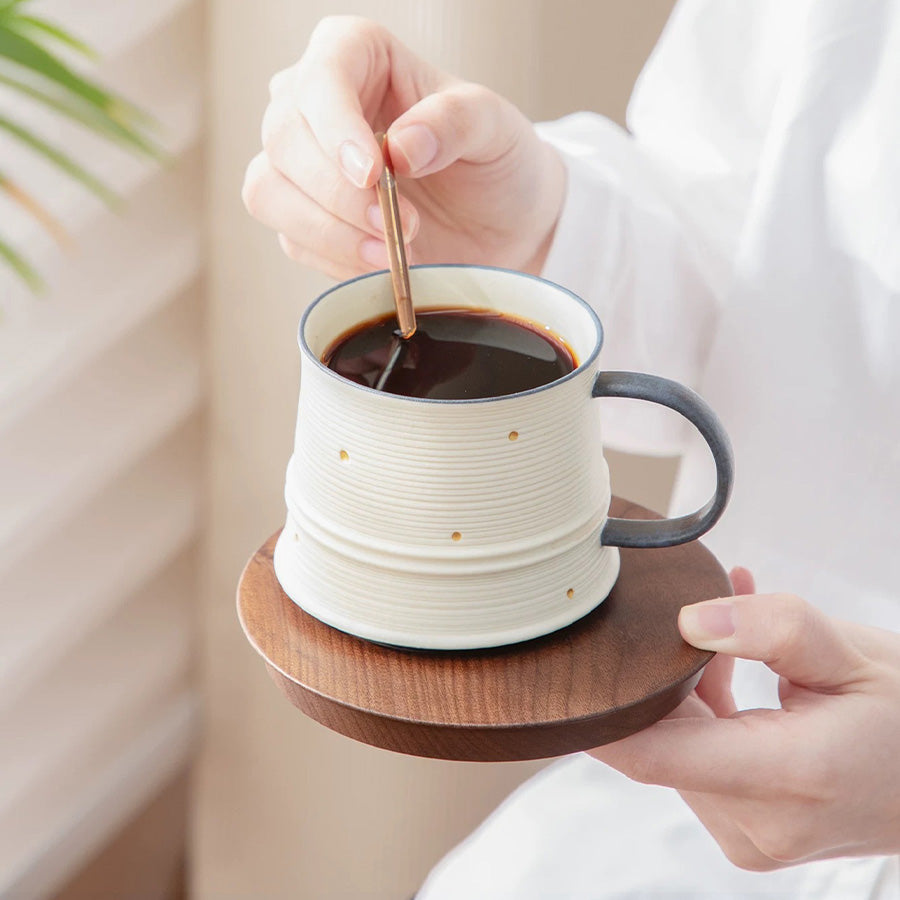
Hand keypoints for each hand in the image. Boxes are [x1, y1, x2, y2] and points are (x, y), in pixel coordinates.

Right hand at [241, 16, 564, 280]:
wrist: (501, 223)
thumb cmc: (495, 160)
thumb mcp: (496, 129)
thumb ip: (455, 122)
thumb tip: (400, 147)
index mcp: (358, 56)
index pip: (321, 77)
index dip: (335, 127)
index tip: (372, 174)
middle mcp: (316, 105)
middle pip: (283, 138)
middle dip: (336, 193)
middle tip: (396, 226)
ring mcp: (303, 166)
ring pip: (269, 192)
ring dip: (328, 231)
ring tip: (390, 252)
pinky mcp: (305, 220)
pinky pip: (294, 241)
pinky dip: (336, 259)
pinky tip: (380, 263)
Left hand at [589, 568, 899, 870]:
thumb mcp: (853, 654)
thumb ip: (771, 628)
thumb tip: (692, 618)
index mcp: (785, 780)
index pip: (650, 755)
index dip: (599, 713)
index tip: (568, 671)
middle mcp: (759, 822)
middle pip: (662, 741)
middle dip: (660, 674)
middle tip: (681, 609)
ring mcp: (753, 834)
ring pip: (680, 746)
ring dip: (689, 687)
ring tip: (730, 623)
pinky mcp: (750, 828)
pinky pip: (703, 759)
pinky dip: (708, 710)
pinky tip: (730, 661)